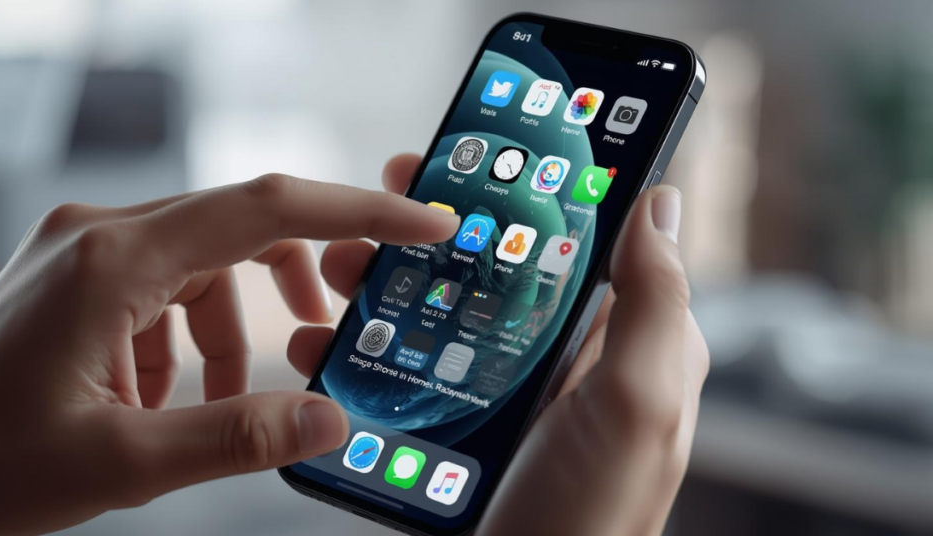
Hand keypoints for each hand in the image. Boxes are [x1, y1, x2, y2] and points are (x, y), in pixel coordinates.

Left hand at [0, 172, 458, 534]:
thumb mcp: (122, 463)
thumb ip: (235, 438)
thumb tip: (330, 421)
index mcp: (115, 261)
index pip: (263, 209)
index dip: (354, 213)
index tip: (420, 223)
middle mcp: (103, 233)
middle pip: (241, 228)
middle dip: (294, 282)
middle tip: (324, 333)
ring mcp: (90, 246)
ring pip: (208, 263)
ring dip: (232, 330)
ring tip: (211, 407)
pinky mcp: (84, 269)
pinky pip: (169, 284)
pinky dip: (190, 337)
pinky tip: (163, 397)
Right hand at [288, 154, 708, 535]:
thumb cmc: (595, 515)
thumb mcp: (642, 404)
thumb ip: (656, 303)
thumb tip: (657, 201)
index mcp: (615, 342)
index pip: (569, 241)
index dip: (518, 194)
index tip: (461, 159)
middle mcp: (560, 361)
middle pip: (490, 270)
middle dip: (430, 236)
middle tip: (376, 212)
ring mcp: (505, 396)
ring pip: (440, 316)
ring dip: (384, 286)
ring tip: (336, 273)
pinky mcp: (458, 431)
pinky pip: (410, 374)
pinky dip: (365, 353)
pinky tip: (328, 346)